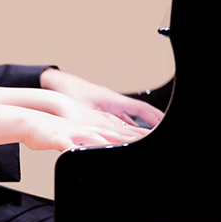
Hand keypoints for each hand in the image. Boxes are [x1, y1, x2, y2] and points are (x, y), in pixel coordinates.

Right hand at [21, 111, 148, 153]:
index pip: (120, 133)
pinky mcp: (60, 138)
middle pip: (113, 135)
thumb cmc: (55, 131)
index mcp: (94, 130)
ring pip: (94, 138)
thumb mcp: (79, 137)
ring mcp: (75, 133)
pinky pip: (68, 146)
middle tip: (145, 142)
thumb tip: (105, 149)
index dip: (136, 137)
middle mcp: (87, 130)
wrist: (33, 120)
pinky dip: (74, 150)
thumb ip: (93, 144)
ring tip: (121, 148)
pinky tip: (77, 154)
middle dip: (130, 139)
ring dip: (106, 143)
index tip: (152, 139)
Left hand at [39, 68, 164, 128]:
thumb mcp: (81, 110)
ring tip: (150, 135)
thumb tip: (97, 138)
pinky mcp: (101, 109)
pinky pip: (119, 118)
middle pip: (139, 112)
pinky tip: (129, 134)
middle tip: (164, 131)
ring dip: (140, 125)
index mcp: (112, 99)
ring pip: (129, 116)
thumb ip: (92, 124)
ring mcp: (108, 105)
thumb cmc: (67, 91)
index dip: (153, 117)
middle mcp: (113, 101)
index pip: (140, 108)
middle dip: (153, 121)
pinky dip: (127, 126)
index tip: (163, 124)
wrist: (56, 82)